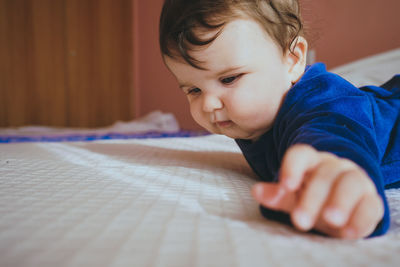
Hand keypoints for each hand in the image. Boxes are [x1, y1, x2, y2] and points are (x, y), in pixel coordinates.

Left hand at [252, 144, 383, 238]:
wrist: (343, 210)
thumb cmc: (313, 200)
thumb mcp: (293, 198)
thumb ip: (277, 195)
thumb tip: (255, 191)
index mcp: (311, 162)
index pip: (301, 154)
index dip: (293, 167)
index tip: (286, 185)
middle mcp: (334, 166)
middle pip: (324, 174)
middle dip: (311, 198)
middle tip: (300, 221)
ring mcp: (355, 180)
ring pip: (350, 183)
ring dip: (340, 202)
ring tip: (330, 220)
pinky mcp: (371, 200)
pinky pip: (370, 204)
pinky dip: (360, 218)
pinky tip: (348, 232)